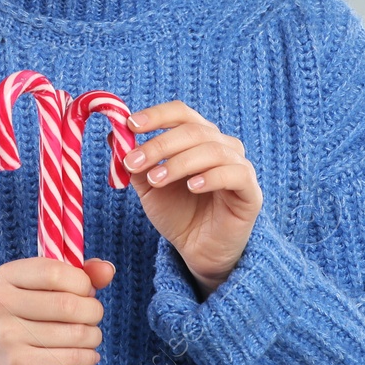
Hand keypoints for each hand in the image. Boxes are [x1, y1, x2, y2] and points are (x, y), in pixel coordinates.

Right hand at [0, 256, 115, 364]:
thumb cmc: (36, 319)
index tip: (86, 291)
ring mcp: (7, 337)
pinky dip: (89, 357)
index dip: (82, 282)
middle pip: (68, 304)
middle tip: (92, 317)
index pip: (54, 272)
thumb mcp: (54, 290)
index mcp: (6, 276)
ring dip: (93, 335)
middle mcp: (0, 305)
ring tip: (89, 337)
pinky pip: (72, 358)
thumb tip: (107, 270)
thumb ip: (82, 274)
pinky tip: (87, 356)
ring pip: (75, 333)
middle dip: (93, 311)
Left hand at [124, 101, 261, 298]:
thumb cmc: (177, 213)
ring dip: (179, 163)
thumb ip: (136, 162)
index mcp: (198, 138)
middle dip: (160, 145)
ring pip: (212, 150)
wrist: (197, 250)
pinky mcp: (251, 191)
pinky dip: (211, 176)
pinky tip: (192, 187)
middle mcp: (222, 145)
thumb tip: (114, 136)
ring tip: (156, 180)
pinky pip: (235, 174)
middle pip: (193, 130)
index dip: (157, 115)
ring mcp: (239, 166)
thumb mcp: (149, 186)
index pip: (181, 113)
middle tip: (134, 162)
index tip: (131, 125)